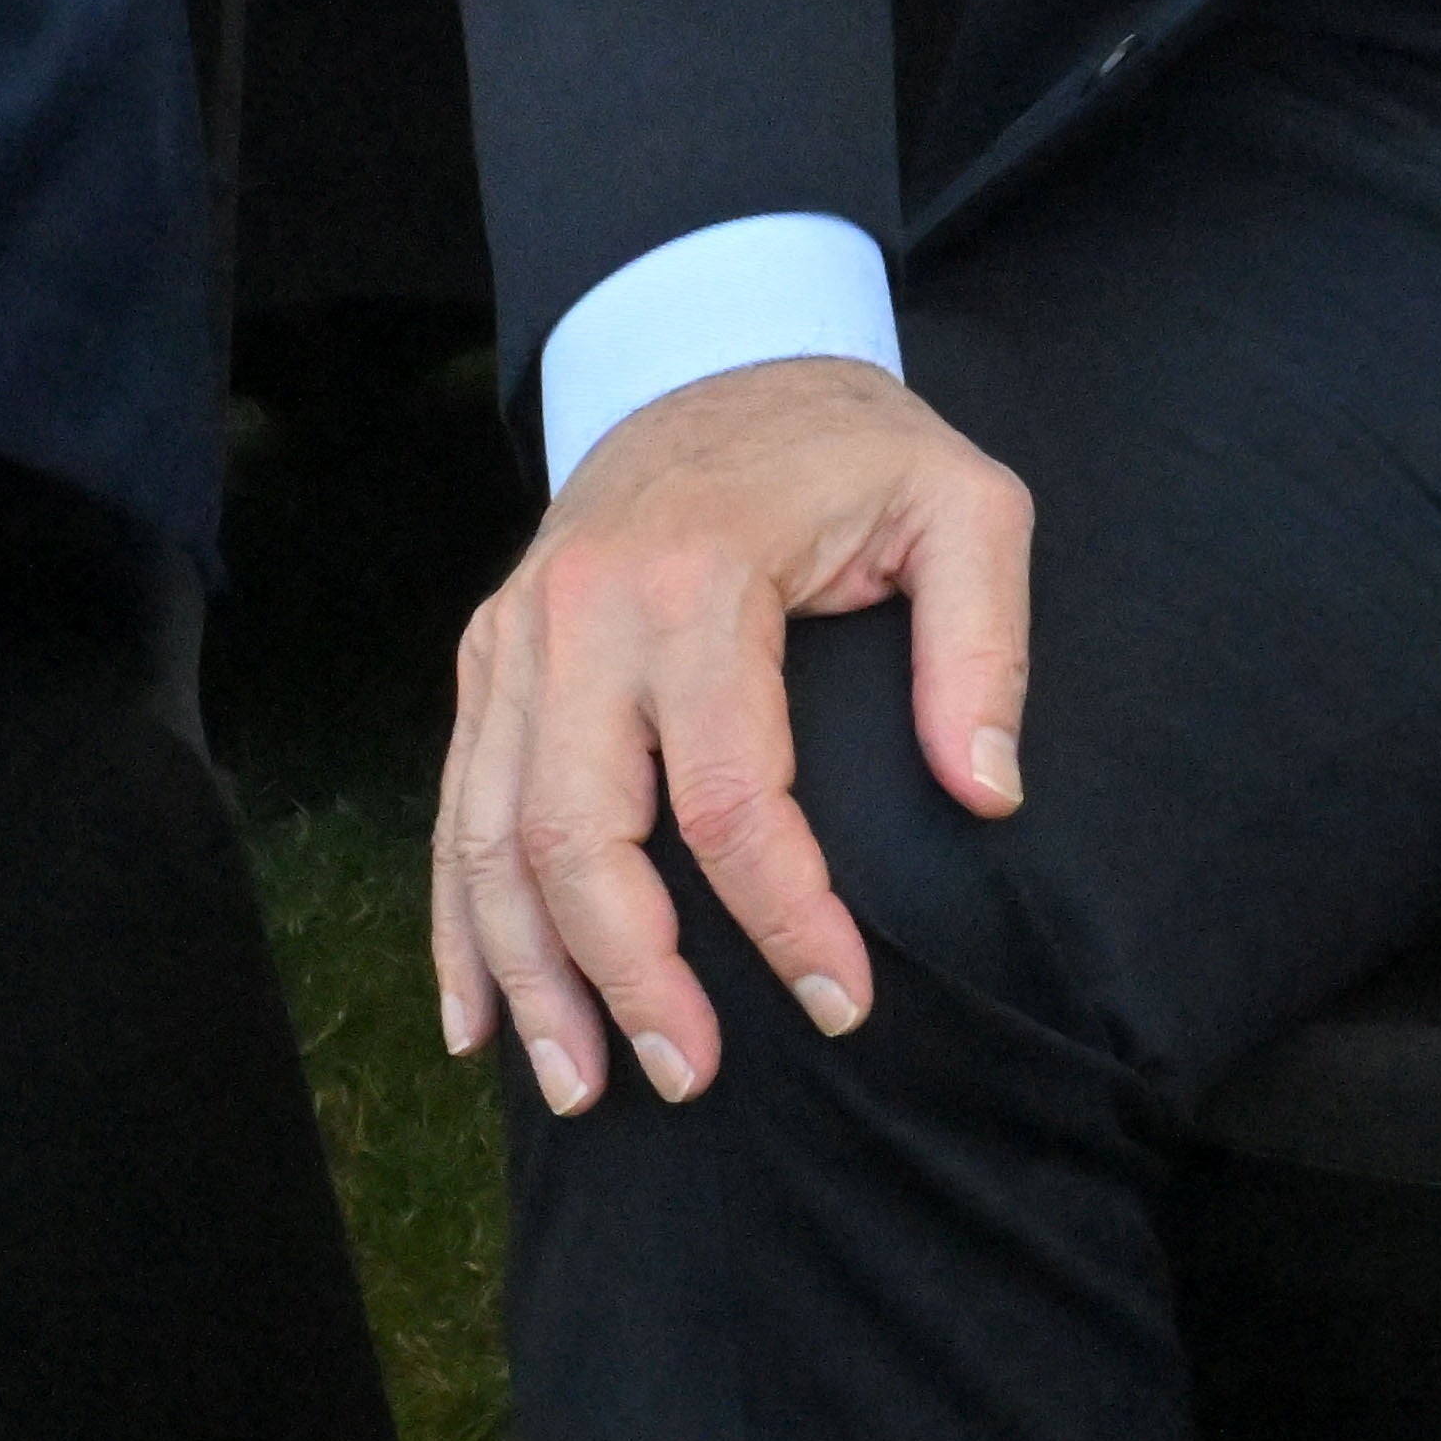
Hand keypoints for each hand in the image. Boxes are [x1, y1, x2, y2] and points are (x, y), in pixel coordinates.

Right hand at [435, 357, 1032, 1117]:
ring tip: (582, 1085)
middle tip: (693, 1076)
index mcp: (698, 582)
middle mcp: (579, 619)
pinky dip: (459, 926)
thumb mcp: (966, 502)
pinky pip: (452, 813)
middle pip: (578, 836)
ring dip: (530, 977)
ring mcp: (512, 643)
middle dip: (630, 974)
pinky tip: (478, 1019)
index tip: (842, 1001)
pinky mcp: (483, 663)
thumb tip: (988, 794)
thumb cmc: (855, 446)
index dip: (783, 913)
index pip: (730, 793)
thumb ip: (985, 643)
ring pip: (490, 841)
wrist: (713, 354)